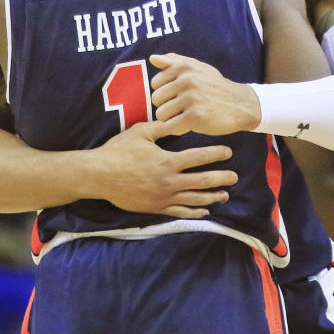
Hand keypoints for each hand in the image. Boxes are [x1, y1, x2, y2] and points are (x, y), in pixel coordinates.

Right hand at [87, 121, 237, 216]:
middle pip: (203, 180)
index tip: (228, 152)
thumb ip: (162, 127)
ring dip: (212, 196)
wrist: (98, 175)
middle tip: (235, 177)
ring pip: (194, 199)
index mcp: (168, 161)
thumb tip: (177, 120)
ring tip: (225, 195)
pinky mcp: (156, 208)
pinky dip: (194, 212)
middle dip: (221, 178)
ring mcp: (163, 197)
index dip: (216, 154)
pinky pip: (180, 212)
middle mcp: (170, 181)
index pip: (199, 157)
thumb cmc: (118, 151)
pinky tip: (205, 211)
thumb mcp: (140, 132)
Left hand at [149, 54, 260, 136]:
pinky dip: (176, 129)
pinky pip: (170, 126)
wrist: (240, 104)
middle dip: (167, 105)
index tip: (179, 95)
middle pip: (156, 99)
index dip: (165, 91)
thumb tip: (153, 58)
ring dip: (171, 119)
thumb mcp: (198, 68)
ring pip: (161, 114)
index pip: (155, 83)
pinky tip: (188, 125)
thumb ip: (174, 62)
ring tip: (186, 115)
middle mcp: (187, 80)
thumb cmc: (215, 86)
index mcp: (185, 67)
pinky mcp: (195, 117)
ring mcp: (192, 98)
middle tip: (183, 107)